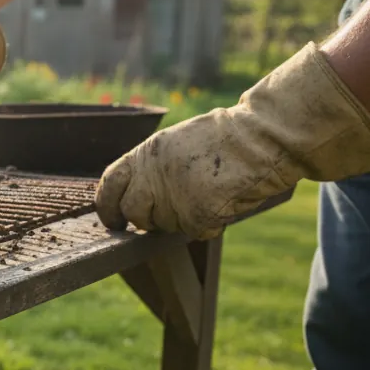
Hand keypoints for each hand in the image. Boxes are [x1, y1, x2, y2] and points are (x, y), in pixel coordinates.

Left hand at [96, 42, 369, 238]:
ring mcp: (174, 197)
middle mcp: (153, 175)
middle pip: (135, 213)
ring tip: (207, 193)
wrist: (262, 137)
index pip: (109, 185)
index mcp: (145, 153)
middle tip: (170, 212)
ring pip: (166, 225)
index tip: (113, 220)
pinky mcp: (198, 215)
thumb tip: (139, 194)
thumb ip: (153, 166)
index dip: (108, 207)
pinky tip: (224, 202)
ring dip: (183, 219)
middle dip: (147, 220)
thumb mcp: (176, 142)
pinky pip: (196, 231)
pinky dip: (210, 225)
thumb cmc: (225, 138)